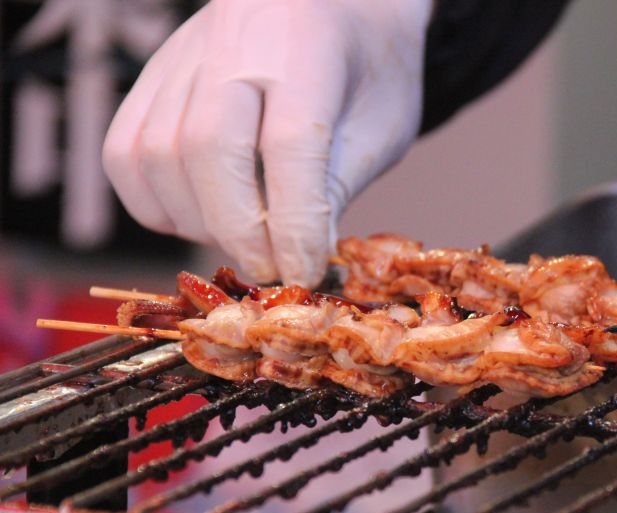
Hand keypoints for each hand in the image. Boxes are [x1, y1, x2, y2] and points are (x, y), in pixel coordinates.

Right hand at [103, 0, 431, 286]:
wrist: (338, 4)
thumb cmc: (368, 71)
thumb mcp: (381, 126)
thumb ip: (336, 187)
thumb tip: (295, 260)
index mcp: (306, 46)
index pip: (288, 145)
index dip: (293, 223)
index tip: (304, 271)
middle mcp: (234, 40)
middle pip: (208, 147)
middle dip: (239, 229)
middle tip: (271, 268)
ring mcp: (182, 56)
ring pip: (156, 154)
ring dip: (197, 221)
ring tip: (244, 240)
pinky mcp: (152, 75)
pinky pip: (124, 152)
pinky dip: (154, 203)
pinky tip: (199, 217)